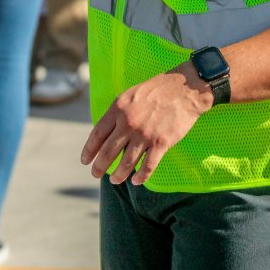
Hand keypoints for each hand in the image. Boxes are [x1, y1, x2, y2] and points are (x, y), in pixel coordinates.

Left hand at [80, 64, 210, 184]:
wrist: (184, 89)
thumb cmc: (157, 90)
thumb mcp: (130, 96)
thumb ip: (117, 113)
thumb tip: (106, 132)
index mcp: (118, 109)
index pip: (97, 134)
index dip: (89, 150)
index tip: (85, 160)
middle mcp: (128, 123)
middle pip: (108, 151)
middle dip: (99, 167)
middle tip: (95, 174)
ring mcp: (145, 134)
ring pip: (126, 163)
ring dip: (118, 175)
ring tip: (115, 180)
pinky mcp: (161, 142)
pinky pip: (148, 166)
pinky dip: (141, 176)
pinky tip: (137, 181)